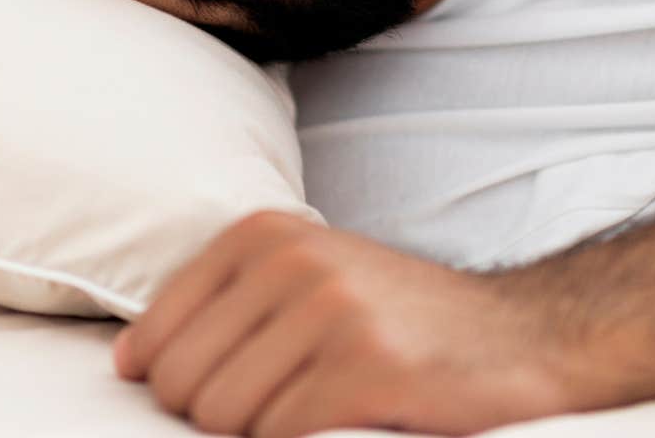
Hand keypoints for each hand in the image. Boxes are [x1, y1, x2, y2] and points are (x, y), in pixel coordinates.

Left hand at [111, 210, 603, 436]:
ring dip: (265, 434)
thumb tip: (129, 363)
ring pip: (225, 418)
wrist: (525, 338)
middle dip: (218, 416)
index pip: (153, 338)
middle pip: (182, 386)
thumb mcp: (306, 278)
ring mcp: (331, 312)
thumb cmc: (399, 321)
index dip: (174, 384)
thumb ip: (221, 307)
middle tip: (285, 405)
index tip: (224, 389)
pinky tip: (349, 421)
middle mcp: (292, 262)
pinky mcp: (366, 369)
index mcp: (264, 236)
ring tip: (321, 407)